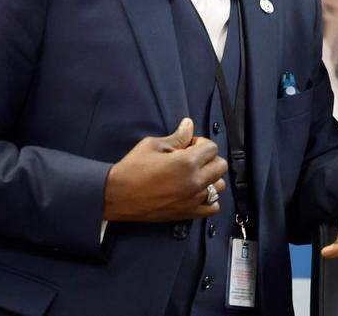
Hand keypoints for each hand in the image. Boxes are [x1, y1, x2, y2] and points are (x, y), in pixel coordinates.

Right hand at [103, 118, 227, 222]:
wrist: (117, 195)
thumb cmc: (132, 169)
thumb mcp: (153, 145)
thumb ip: (177, 137)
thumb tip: (189, 124)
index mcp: (187, 162)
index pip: (212, 147)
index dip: (201, 143)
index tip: (189, 145)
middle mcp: (194, 182)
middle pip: (220, 165)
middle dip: (209, 158)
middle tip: (192, 159)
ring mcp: (193, 199)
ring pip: (219, 186)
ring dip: (210, 178)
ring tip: (194, 176)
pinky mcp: (187, 213)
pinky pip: (212, 207)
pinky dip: (209, 199)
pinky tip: (196, 192)